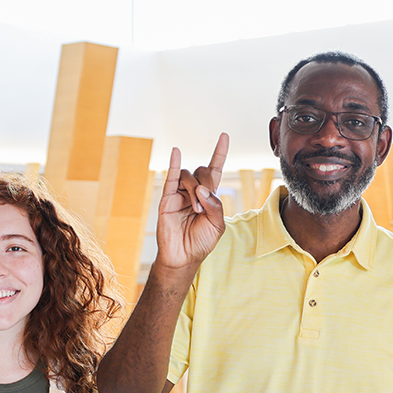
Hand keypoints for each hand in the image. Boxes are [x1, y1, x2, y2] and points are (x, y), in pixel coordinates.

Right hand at [155, 133, 228, 269]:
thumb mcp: (217, 225)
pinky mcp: (167, 198)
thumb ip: (216, 206)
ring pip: (188, 176)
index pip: (215, 169)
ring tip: (195, 209)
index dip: (220, 153)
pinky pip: (171, 176)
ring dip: (194, 190)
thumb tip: (202, 189)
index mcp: (209, 196)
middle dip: (206, 186)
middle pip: (202, 172)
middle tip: (203, 206)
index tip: (224, 136)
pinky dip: (174, 163)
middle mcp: (194, 191)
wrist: (183, 256)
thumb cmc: (201, 241)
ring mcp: (180, 193)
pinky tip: (176, 152)